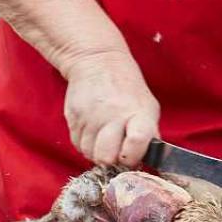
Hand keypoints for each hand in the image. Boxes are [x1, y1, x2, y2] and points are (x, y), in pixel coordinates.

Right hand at [64, 52, 160, 166]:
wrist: (98, 61)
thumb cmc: (128, 88)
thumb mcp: (148, 106)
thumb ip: (148, 134)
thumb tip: (145, 160)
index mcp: (138, 113)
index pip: (137, 142)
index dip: (133, 157)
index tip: (131, 157)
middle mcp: (113, 115)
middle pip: (106, 157)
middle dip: (111, 160)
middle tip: (115, 151)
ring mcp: (90, 117)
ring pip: (89, 154)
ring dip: (97, 152)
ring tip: (104, 138)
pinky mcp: (72, 117)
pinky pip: (77, 145)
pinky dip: (85, 144)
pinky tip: (93, 132)